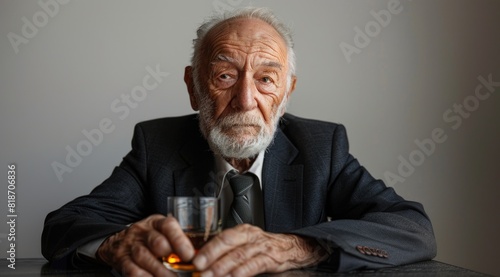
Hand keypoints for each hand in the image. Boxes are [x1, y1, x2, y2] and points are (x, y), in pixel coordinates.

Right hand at [96, 214, 193, 276]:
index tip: (190, 256)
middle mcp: (143, 231)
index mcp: (157, 222)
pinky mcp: (122, 260)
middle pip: (157, 242)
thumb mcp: (162, 232)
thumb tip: (201, 257)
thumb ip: (178, 240)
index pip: (169, 226)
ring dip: (160, 273)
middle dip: (171, 260)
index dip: (180, 240)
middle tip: (185, 272)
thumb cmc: (150, 238)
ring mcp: (131, 245)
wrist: (117, 241)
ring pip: (144, 258)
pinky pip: (133, 271)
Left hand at [192, 224, 327, 276]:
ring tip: (211, 276)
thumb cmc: (264, 247)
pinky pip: (254, 265)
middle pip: (229, 244)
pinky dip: (242, 272)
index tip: (195, 259)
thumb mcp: (246, 243)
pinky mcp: (271, 259)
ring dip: (223, 267)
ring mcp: (261, 247)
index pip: (223, 237)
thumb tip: (203, 262)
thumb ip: (228, 250)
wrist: (291, 248)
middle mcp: (251, 236)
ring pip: (239, 255)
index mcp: (243, 231)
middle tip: (199, 269)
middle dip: (212, 257)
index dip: (208, 248)